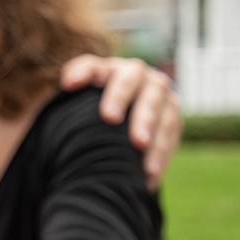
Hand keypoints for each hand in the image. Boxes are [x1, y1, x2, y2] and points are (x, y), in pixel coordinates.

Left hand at [60, 55, 181, 190]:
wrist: (124, 129)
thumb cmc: (90, 118)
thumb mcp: (74, 109)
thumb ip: (68, 96)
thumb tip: (67, 84)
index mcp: (106, 70)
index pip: (92, 65)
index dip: (81, 71)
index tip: (67, 85)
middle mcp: (135, 74)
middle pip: (130, 79)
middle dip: (119, 96)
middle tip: (109, 118)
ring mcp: (158, 93)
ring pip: (157, 104)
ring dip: (148, 124)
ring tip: (138, 146)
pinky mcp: (172, 116)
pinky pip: (170, 131)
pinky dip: (161, 151)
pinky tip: (149, 173)